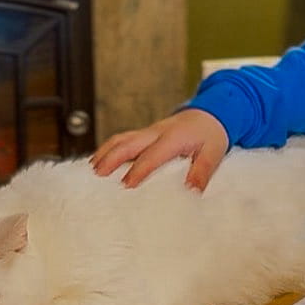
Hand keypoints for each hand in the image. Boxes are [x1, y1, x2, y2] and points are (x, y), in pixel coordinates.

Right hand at [91, 108, 228, 190]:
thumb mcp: (213, 153)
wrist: (211, 113)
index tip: (125, 186)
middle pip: (127, 143)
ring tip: (91, 171)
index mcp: (173, 138)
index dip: (137, 171)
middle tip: (95, 178)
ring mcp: (149, 131)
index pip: (151, 156)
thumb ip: (202, 171)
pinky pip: (123, 139)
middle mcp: (156, 133)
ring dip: (104, 153)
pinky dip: (109, 149)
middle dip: (109, 159)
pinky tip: (100, 162)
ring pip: (121, 139)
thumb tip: (191, 191)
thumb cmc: (211, 135)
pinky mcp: (145, 133)